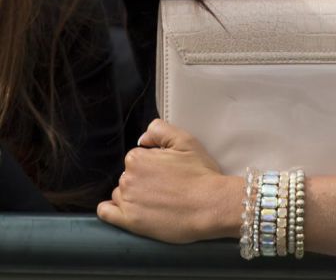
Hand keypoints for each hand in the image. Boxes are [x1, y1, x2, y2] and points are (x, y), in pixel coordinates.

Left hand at [97, 119, 242, 243]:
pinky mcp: (130, 222)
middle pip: (129, 176)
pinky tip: (121, 209)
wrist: (210, 205)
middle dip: (143, 179)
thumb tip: (142, 139)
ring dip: (133, 195)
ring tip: (157, 200)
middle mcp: (128, 178)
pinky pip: (107, 213)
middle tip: (166, 186)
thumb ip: (159, 130)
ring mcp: (127, 202)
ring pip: (122, 193)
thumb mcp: (185, 140)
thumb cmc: (200, 174)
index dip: (153, 164)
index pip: (136, 158)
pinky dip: (110, 210)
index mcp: (137, 158)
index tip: (166, 171)